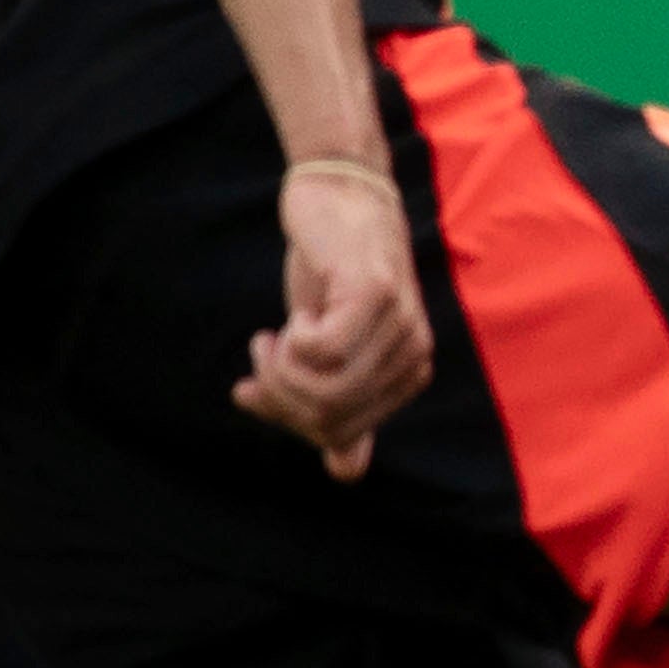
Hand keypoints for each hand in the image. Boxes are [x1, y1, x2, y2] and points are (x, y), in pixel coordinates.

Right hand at [236, 159, 433, 475]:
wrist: (338, 194)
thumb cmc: (332, 271)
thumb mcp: (332, 345)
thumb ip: (341, 403)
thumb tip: (346, 474)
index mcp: (408, 375)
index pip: (340, 434)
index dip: (288, 420)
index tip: (254, 390)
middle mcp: (414, 356)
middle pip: (328, 419)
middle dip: (277, 398)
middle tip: (260, 357)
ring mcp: (400, 326)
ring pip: (322, 390)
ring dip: (277, 370)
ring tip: (270, 338)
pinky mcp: (374, 294)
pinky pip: (320, 351)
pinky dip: (290, 341)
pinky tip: (292, 317)